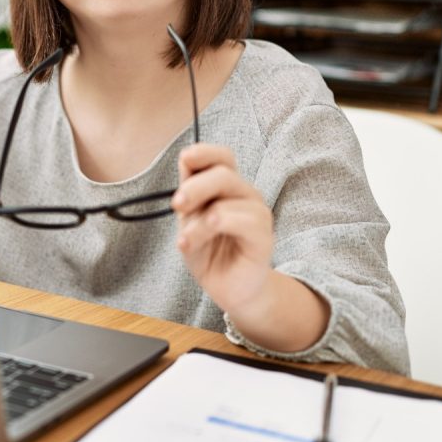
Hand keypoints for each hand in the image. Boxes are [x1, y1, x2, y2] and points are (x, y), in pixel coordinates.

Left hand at [172, 143, 273, 314]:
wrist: (228, 289)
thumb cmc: (209, 252)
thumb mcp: (189, 218)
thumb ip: (189, 191)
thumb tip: (185, 157)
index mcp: (227, 187)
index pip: (222, 157)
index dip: (204, 152)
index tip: (185, 160)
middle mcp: (245, 195)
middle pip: (223, 174)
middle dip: (194, 188)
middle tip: (176, 206)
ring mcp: (257, 214)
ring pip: (226, 203)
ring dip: (197, 222)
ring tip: (185, 241)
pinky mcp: (264, 237)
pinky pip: (244, 222)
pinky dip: (211, 230)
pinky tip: (193, 243)